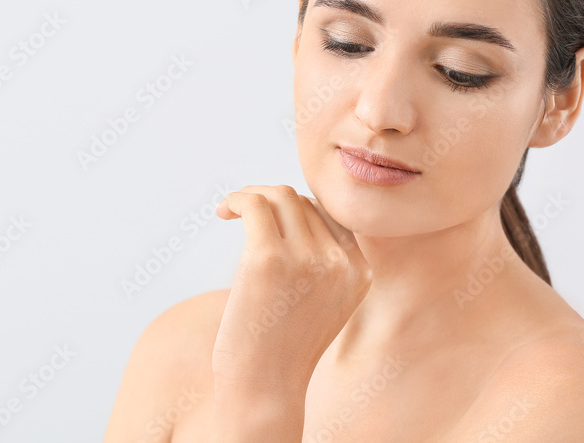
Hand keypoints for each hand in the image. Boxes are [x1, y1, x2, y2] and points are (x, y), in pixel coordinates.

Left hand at [211, 185, 372, 396]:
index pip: (330, 214)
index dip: (297, 209)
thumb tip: (294, 209)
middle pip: (303, 201)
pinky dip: (237, 199)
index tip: (270, 217)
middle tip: (243, 212)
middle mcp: (340, 261)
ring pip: (280, 197)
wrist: (264, 389)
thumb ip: (324, 263)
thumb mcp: (323, 303)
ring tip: (231, 209)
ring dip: (251, 195)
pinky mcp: (268, 258)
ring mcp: (306, 258)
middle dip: (271, 199)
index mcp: (359, 271)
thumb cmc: (282, 347)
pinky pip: (254, 205)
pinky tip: (224, 211)